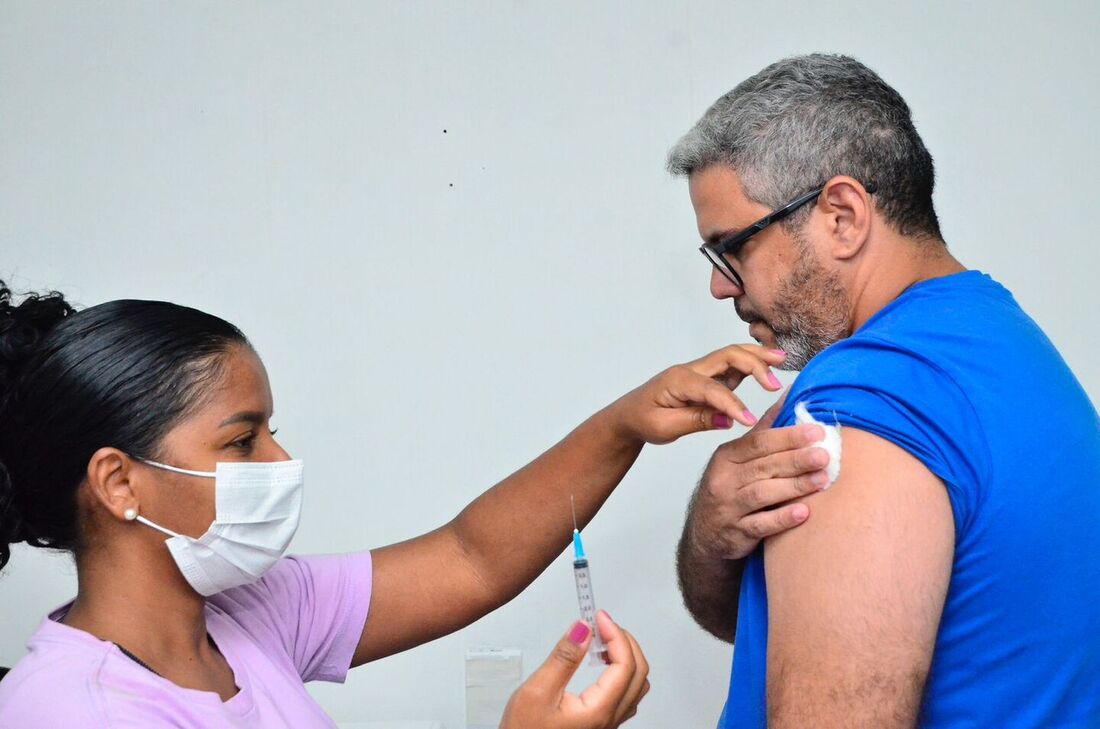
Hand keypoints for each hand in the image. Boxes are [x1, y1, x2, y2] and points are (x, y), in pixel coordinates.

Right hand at [500, 611, 649, 728]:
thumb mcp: (538, 691)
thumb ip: (564, 658)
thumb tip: (583, 629)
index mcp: (599, 711)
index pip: (625, 664)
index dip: (616, 634)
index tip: (601, 617)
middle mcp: (609, 719)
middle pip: (638, 673)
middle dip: (625, 641)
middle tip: (603, 624)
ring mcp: (607, 724)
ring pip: (636, 685)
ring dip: (626, 657)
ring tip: (602, 641)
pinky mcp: (600, 724)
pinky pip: (625, 695)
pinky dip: (621, 672)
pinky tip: (601, 665)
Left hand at [609, 344, 785, 444]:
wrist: (629, 415)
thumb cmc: (643, 420)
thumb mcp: (663, 427)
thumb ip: (695, 421)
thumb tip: (726, 420)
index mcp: (678, 381)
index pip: (712, 389)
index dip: (732, 404)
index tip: (749, 420)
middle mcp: (691, 370)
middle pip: (727, 356)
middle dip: (754, 364)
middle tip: (775, 383)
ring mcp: (700, 372)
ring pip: (732, 357)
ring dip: (757, 357)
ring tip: (782, 360)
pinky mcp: (707, 379)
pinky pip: (731, 368)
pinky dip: (751, 366)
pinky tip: (768, 370)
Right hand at [686, 395, 831, 560]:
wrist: (705, 533)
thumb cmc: (729, 489)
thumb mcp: (738, 457)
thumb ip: (765, 428)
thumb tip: (790, 394)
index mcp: (727, 456)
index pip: (758, 443)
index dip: (788, 437)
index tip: (816, 432)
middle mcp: (724, 479)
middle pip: (763, 466)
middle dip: (796, 459)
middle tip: (825, 455)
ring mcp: (729, 507)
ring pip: (763, 494)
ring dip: (794, 486)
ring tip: (822, 480)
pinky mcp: (736, 533)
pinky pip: (760, 525)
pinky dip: (782, 518)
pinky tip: (804, 512)